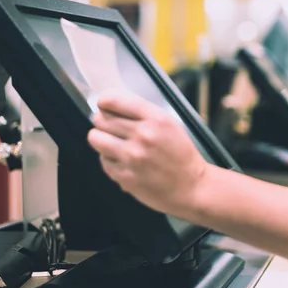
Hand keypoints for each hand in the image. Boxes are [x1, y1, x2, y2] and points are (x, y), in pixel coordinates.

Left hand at [87, 89, 207, 215]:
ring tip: (113, 143)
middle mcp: (142, 135)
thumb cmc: (181, 155)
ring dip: (101, 139)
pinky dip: (110, 159)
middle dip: (103, 121)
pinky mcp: (125, 176)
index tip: (103, 104)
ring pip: (95, 138)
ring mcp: (132, 156)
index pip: (114, 100)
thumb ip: (142, 114)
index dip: (104, 101)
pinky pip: (103, 160)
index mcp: (155, 118)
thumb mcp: (169, 124)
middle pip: (100, 119)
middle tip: (111, 127)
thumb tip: (110, 106)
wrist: (191, 186)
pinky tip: (124, 161)